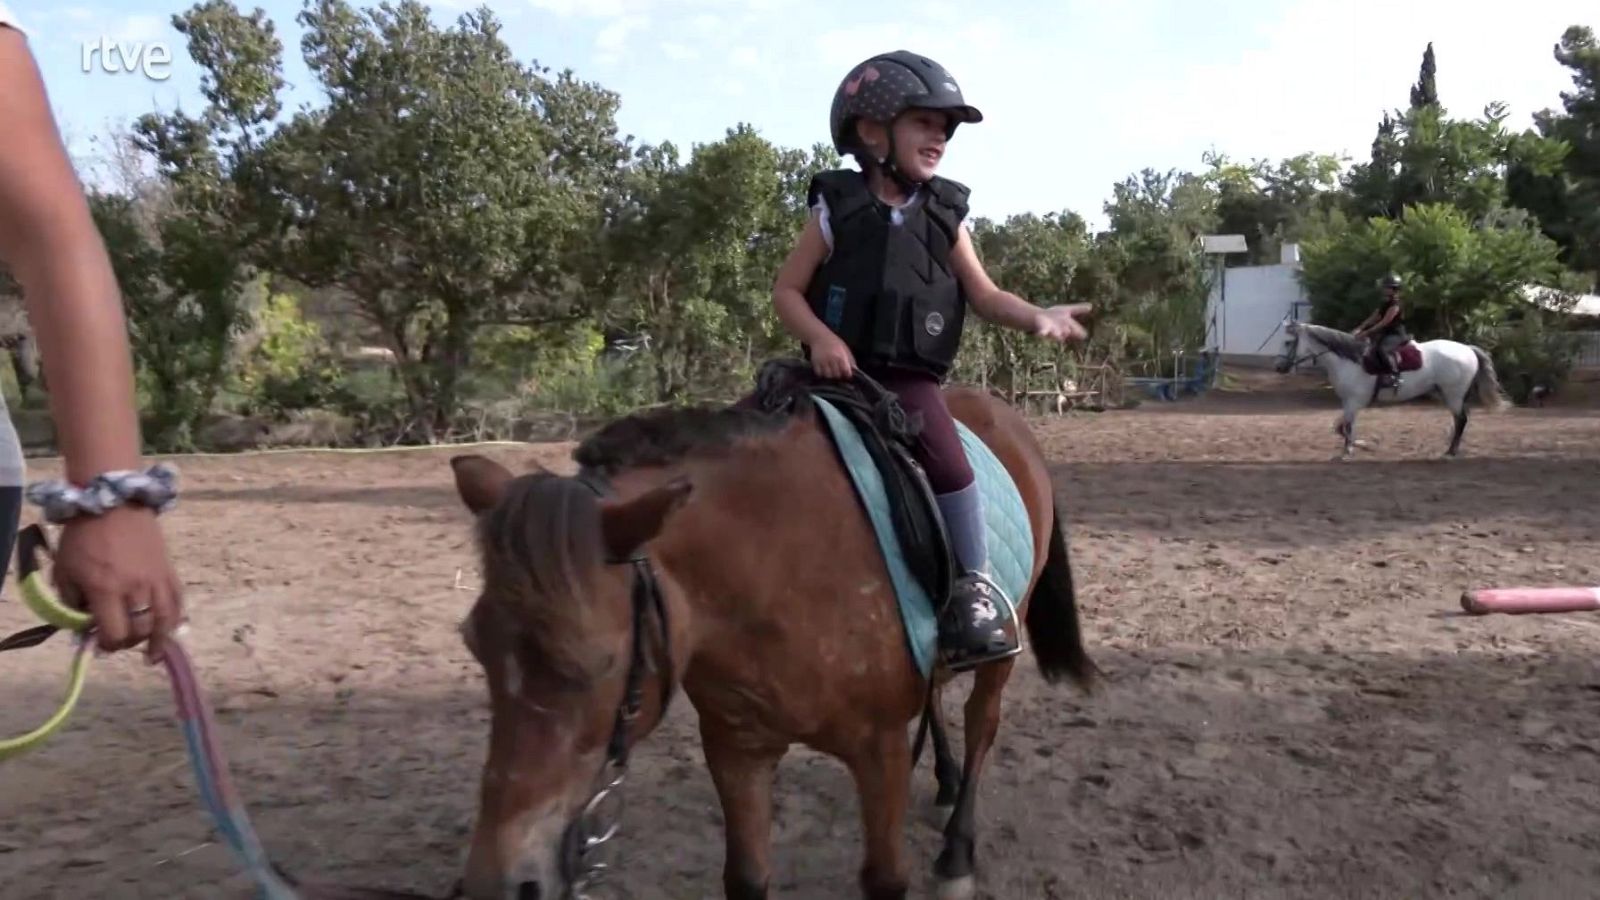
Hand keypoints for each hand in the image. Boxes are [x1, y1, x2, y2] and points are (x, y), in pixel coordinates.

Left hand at [52, 505, 182, 662]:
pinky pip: (178, 602)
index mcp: (106, 589)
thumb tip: (86, 623)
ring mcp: (157, 580)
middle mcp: (136, 589)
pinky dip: (175, 619)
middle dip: (130, 642)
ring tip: (155, 652)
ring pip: (166, 621)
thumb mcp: (64, 570)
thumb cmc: (83, 536)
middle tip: (121, 640)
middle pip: (141, 631)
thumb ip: (71, 602)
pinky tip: (169, 628)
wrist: (113, 503)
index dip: (108, 645)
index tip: (101, 643)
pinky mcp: (169, 571)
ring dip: (160, 640)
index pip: (115, 634)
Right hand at [809, 333, 855, 379]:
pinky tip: (824, 370)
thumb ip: (850, 360)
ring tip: (831, 372)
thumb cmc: (835, 343)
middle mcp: (832, 360)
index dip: (847, 374)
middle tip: (838, 373)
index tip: (846, 374)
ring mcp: (823, 362)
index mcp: (841, 357)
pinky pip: (819, 373)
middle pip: (837, 375)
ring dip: (830, 375)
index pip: (846, 371)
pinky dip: (822, 374)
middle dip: (838, 375)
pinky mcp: (815, 363)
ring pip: (827, 376)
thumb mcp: (845, 349)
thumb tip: (855, 370)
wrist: (820, 337)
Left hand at [1033, 303, 1090, 341]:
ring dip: (1056, 334)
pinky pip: (1042, 332)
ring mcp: (1051, 331)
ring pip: (1055, 334)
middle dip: (1067, 331)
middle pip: (1066, 331)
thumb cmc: (1055, 315)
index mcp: (1068, 326)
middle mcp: (1061, 330)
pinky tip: (1041, 334)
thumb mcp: (1067, 310)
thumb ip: (1078, 309)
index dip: (1079, 332)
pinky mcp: (1043, 329)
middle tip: (1069, 331)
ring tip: (1058, 334)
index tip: (1084, 335)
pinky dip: (1042, 333)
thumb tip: (1091, 306)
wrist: (1040, 317)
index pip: (1075, 330)